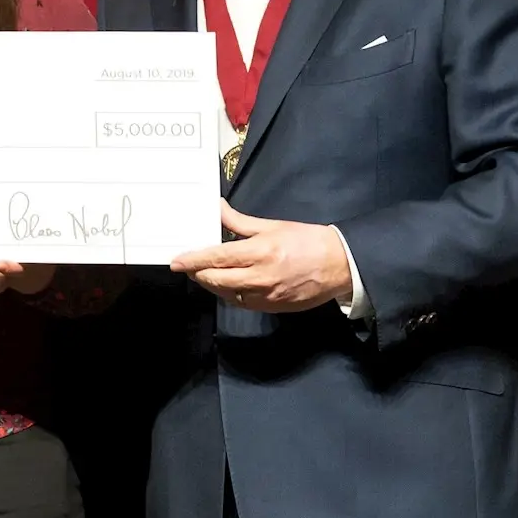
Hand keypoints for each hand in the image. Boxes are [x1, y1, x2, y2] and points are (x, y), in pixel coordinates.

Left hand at [170, 201, 349, 312]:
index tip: (176, 262)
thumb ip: (240, 222)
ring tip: (205, 274)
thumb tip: (217, 209)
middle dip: (198, 274)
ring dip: (213, 285)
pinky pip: (243, 304)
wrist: (340, 265)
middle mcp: (260, 277)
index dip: (193, 261)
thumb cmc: (307, 240)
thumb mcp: (272, 225)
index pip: (216, 258)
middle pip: (216, 280)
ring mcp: (267, 297)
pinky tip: (227, 285)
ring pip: (227, 295)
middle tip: (188, 267)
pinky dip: (230, 294)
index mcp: (260, 252)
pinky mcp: (274, 309)